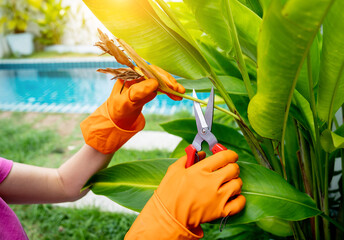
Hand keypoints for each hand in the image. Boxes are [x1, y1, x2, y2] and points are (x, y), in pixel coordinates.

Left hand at [108, 65, 184, 128]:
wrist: (118, 118)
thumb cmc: (118, 110)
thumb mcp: (125, 102)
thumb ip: (137, 92)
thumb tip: (154, 84)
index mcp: (129, 74)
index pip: (147, 70)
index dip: (160, 76)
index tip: (170, 86)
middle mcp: (137, 74)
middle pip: (156, 73)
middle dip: (168, 81)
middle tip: (179, 90)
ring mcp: (144, 80)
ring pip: (160, 80)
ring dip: (172, 86)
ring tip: (181, 93)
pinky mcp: (149, 87)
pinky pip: (161, 86)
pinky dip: (169, 91)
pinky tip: (176, 96)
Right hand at [125, 150, 245, 239]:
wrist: (169, 217)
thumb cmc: (169, 193)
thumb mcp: (174, 170)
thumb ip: (188, 158)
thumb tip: (201, 153)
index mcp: (201, 170)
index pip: (225, 156)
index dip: (230, 154)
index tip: (230, 156)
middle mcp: (212, 182)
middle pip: (234, 169)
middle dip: (233, 167)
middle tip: (228, 169)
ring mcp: (218, 198)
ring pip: (238, 184)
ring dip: (235, 182)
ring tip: (228, 183)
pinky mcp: (220, 211)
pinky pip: (239, 203)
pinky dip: (239, 199)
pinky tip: (233, 196)